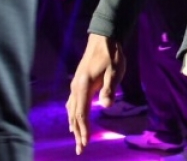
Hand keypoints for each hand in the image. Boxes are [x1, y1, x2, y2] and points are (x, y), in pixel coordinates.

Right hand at [66, 33, 125, 154]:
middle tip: (80, 150)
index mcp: (84, 86)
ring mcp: (75, 85)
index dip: (84, 130)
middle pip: (74, 115)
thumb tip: (106, 106)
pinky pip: (72, 103)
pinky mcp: (78, 82)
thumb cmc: (111, 55)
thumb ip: (109, 89)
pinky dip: (73, 115)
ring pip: (72, 110)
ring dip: (75, 125)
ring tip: (77, 139)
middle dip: (78, 133)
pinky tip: (73, 121)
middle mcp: (76, 87)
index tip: (85, 144)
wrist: (103, 38)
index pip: (81, 114)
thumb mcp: (115, 71)